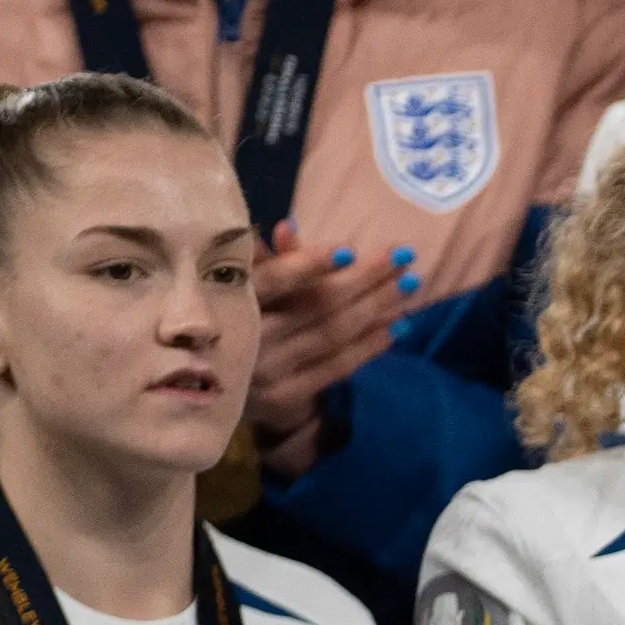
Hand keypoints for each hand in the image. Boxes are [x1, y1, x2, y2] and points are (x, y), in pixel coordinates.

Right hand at [248, 219, 414, 468]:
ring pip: (331, 335)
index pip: (270, 282)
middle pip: (314, 307)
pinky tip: (396, 325)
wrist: (214, 391)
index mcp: (229, 301)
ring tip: (409, 285)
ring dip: (377, 308)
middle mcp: (245, 338)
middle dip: (364, 279)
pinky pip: (337, 367)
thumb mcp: (245, 288)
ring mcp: (264, 372)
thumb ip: (268, 261)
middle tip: (404, 256)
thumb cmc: (240, 319)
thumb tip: (288, 227)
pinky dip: (369, 345)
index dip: (307, 265)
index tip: (348, 249)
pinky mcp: (284, 397)